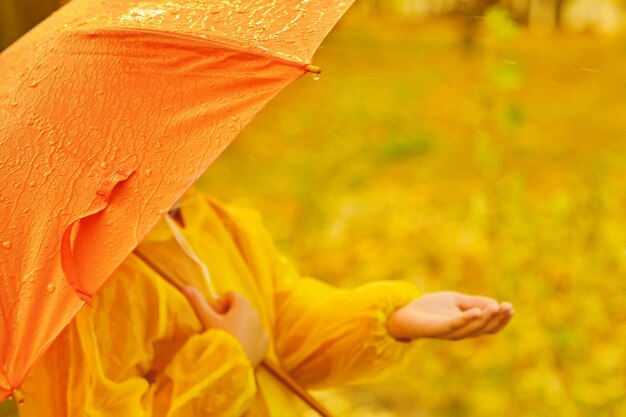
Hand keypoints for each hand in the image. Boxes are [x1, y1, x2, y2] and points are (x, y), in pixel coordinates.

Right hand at [184, 287, 268, 366]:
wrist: (232, 365)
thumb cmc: (220, 338)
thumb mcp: (207, 319)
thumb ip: (198, 302)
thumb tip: (187, 287)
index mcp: (243, 304)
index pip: (230, 295)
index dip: (220, 305)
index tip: (215, 318)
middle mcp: (255, 313)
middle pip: (240, 308)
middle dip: (229, 316)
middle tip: (219, 330)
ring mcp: (261, 328)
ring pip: (248, 322)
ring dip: (239, 327)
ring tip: (228, 341)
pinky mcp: (265, 343)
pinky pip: (256, 336)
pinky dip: (249, 339)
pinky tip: (239, 349)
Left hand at [387, 291, 513, 340]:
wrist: (404, 311)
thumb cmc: (430, 308)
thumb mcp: (456, 301)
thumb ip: (473, 302)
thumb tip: (494, 304)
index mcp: (466, 326)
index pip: (489, 326)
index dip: (501, 319)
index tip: (511, 308)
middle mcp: (460, 332)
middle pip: (483, 329)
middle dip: (497, 319)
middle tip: (508, 307)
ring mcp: (448, 332)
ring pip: (471, 329)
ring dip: (485, 319)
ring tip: (496, 308)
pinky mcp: (436, 329)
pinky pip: (453, 325)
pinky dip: (465, 319)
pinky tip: (476, 311)